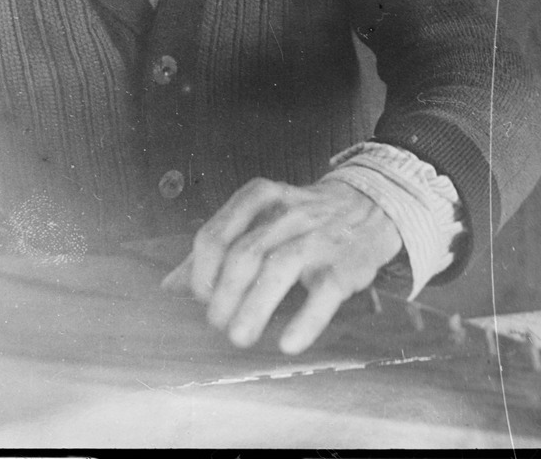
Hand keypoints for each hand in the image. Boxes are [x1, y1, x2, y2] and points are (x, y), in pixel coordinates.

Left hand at [162, 176, 400, 353]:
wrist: (371, 205)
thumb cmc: (301, 219)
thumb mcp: (258, 219)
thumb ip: (216, 248)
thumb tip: (169, 286)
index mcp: (260, 197)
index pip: (216, 233)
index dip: (201, 272)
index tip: (201, 297)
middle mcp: (288, 212)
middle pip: (245, 254)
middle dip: (224, 295)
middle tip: (217, 324)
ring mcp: (319, 237)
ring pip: (279, 268)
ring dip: (254, 308)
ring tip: (239, 337)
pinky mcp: (347, 263)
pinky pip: (324, 292)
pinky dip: (305, 320)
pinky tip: (289, 343)